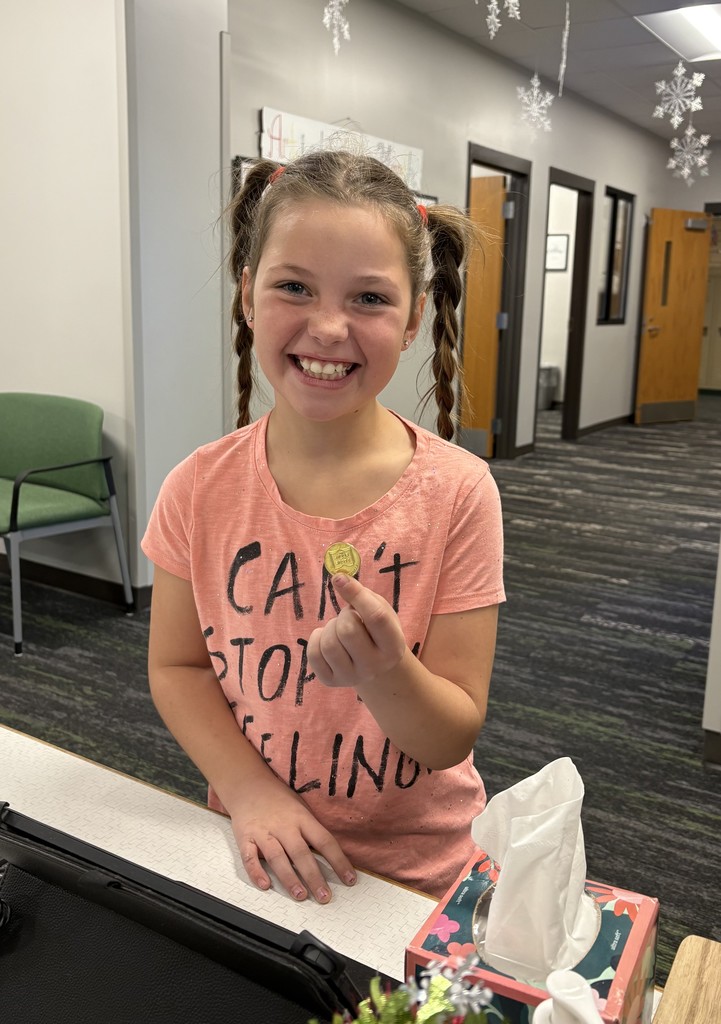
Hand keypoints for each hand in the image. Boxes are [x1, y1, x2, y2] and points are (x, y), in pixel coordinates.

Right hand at [228, 776, 356, 902]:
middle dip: (314, 877)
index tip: (350, 879)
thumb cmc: (278, 799)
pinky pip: (249, 857)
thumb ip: (311, 830)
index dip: (338, 861)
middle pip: (301, 853)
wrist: (248, 784)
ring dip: (289, 878)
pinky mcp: (245, 837)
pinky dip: (256, 872)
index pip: (324, 841)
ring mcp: (263, 832)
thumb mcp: (300, 808)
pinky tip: (265, 885)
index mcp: (302, 818)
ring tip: (301, 895)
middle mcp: (284, 826)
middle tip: (325, 897)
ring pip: (278, 858)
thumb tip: (332, 856)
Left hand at [307, 574, 406, 688]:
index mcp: (393, 646)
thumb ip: (363, 595)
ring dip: (331, 627)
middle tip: (350, 616)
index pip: (376, 617)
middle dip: (344, 615)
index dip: (356, 595)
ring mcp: (352, 677)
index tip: (339, 578)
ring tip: (340, 629)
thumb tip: (339, 578)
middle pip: (348, 630)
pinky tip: (327, 638)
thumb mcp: (380, 611)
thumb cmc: (377, 631)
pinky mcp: (332, 682)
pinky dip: (316, 639)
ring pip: (329, 644)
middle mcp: (374, 667)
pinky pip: (314, 654)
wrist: (376, 667)